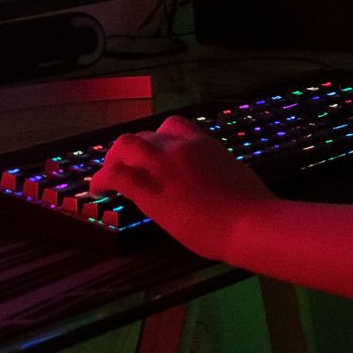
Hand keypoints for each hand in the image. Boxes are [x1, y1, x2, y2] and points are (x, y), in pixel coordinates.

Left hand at [89, 116, 275, 260]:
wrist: (252, 225)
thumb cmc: (255, 210)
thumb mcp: (237, 178)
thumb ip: (218, 172)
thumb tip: (213, 181)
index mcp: (206, 145)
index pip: (173, 126)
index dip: (158, 139)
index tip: (155, 155)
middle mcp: (183, 148)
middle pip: (146, 136)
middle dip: (132, 151)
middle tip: (125, 169)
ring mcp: (165, 166)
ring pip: (126, 146)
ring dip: (114, 159)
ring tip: (108, 177)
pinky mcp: (152, 190)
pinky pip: (116, 175)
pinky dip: (101, 180)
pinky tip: (97, 192)